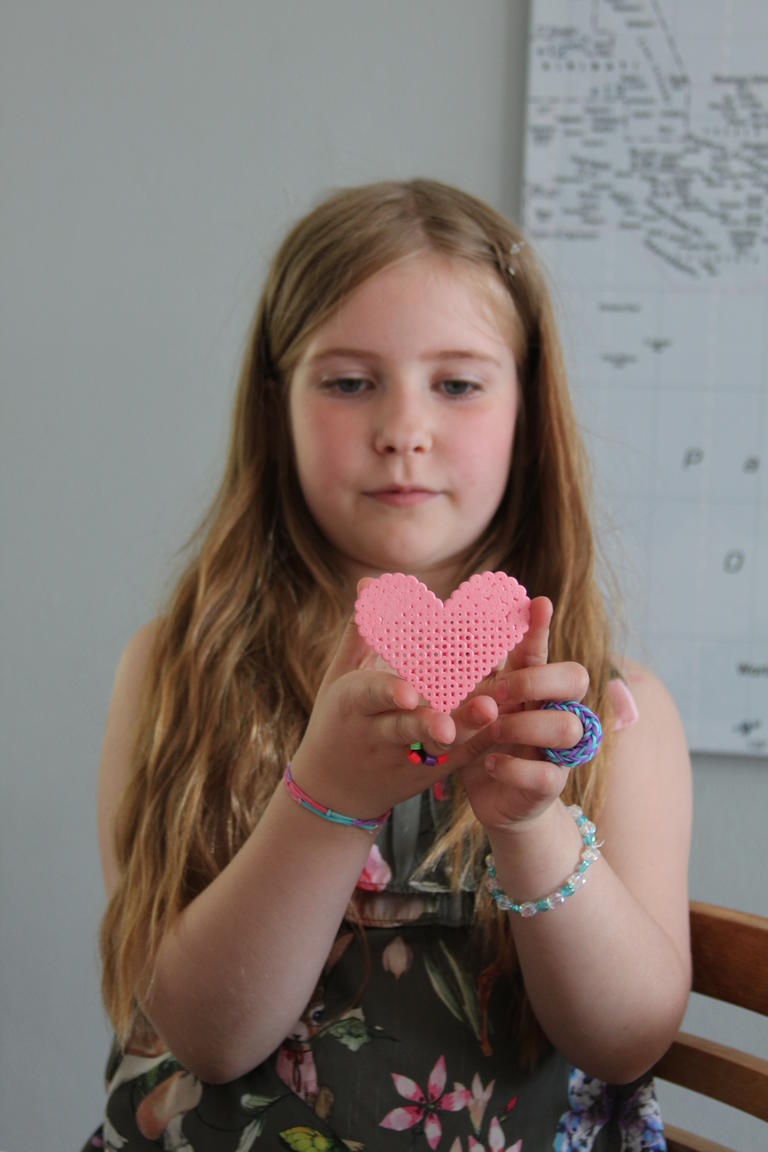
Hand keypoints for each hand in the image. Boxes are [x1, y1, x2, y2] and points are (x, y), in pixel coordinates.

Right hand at [289, 592, 498, 821]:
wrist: (334, 790)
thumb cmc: (337, 720)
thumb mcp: (339, 677)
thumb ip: (359, 633)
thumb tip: (369, 583)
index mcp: (352, 705)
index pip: (369, 696)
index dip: (388, 693)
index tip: (409, 693)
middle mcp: (377, 734)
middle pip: (405, 728)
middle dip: (428, 724)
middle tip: (450, 719)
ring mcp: (403, 757)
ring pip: (434, 747)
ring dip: (463, 732)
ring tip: (488, 714)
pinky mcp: (426, 774)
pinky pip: (454, 760)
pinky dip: (477, 744)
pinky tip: (502, 725)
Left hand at [454, 597, 589, 830]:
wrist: (497, 799)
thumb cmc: (482, 743)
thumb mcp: (468, 708)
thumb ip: (462, 681)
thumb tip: (428, 636)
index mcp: (531, 687)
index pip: (540, 650)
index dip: (540, 627)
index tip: (538, 602)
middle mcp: (554, 711)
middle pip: (575, 678)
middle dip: (535, 680)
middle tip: (498, 691)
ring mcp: (558, 749)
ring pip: (566, 725)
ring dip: (522, 726)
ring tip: (490, 733)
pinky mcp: (551, 784)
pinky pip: (545, 773)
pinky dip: (512, 767)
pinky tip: (490, 764)